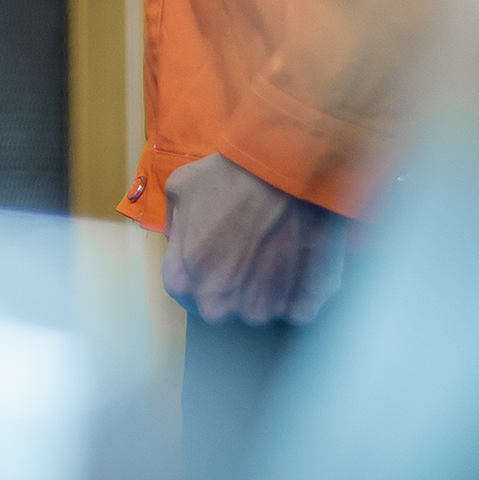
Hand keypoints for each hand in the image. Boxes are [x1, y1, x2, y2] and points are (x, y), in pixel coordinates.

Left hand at [161, 154, 347, 325]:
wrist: (288, 168)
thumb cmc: (232, 175)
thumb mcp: (181, 187)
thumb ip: (176, 225)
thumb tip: (181, 242)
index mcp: (186, 276)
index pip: (184, 294)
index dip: (197, 273)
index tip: (212, 257)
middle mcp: (222, 301)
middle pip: (221, 308)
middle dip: (229, 288)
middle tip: (246, 255)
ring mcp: (264, 306)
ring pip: (260, 312)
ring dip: (265, 291)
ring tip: (275, 254)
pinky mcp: (302, 303)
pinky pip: (297, 310)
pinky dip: (299, 292)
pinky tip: (298, 261)